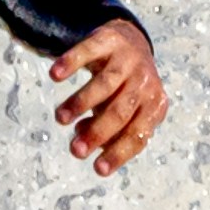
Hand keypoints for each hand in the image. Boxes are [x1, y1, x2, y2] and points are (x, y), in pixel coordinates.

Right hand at [49, 19, 165, 175]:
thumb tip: (81, 141)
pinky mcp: (109, 40)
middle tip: (75, 151)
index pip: (138, 135)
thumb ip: (104, 131)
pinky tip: (55, 75)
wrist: (130, 41)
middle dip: (97, 133)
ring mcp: (128, 60)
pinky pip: (88, 52)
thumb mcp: (120, 112)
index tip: (98, 170)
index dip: (118, 153)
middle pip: (121, 112)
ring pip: (105, 84)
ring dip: (81, 103)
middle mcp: (145, 83)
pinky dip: (71, 63)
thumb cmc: (123, 89)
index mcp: (153, 107)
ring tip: (59, 119)